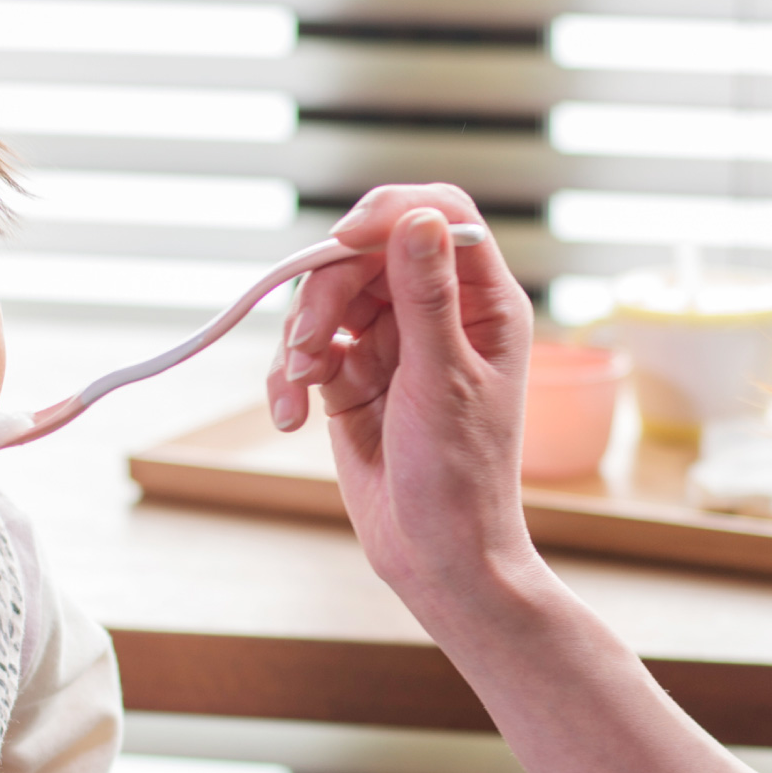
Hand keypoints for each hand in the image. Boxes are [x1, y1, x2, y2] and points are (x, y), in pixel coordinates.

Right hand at [266, 185, 538, 599]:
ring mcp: (392, 343)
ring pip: (328, 298)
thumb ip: (427, 297)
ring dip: (300, 337)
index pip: (441, 217)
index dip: (390, 216)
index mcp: (483, 304)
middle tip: (305, 344)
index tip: (344, 242)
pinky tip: (288, 414)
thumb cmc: (461, 478)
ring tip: (298, 387)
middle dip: (326, 292)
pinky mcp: (351, 376)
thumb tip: (420, 218)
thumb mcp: (443, 381)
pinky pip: (308, 348)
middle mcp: (438, 313)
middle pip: (367, 255)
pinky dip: (288, 375)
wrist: (435, 556)